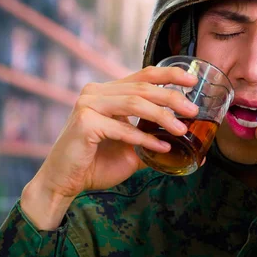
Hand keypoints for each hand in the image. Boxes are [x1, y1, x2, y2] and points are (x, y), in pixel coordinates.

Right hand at [21, 66, 198, 228]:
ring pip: (135, 102)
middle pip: (143, 87)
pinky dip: (145, 139)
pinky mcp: (85, 123)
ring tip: (181, 129)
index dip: (169, 74)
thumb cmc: (96, 164)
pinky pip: (123, 128)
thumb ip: (154, 140)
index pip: (143, 75)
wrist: (63, 182)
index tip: (192, 79)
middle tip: (193, 110)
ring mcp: (88, 105)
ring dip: (162, 116)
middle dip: (172, 97)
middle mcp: (96, 92)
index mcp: (107, 92)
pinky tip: (162, 146)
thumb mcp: (132, 148)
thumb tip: (187, 143)